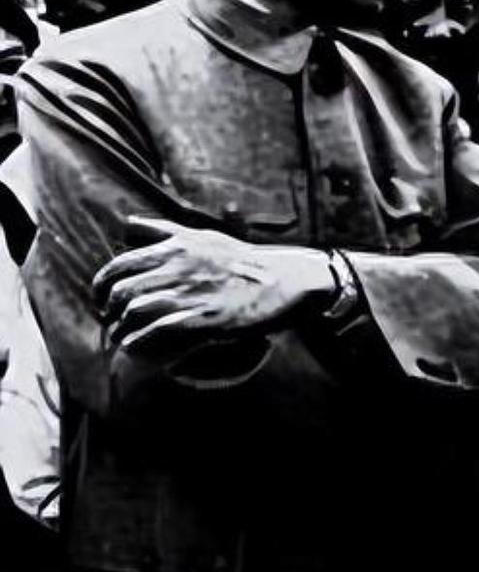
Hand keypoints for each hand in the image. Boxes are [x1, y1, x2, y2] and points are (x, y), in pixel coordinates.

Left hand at [93, 217, 336, 356]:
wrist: (284, 281)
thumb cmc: (244, 260)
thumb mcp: (203, 236)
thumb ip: (164, 231)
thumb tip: (129, 224)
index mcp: (174, 248)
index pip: (119, 265)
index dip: (101, 286)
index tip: (103, 300)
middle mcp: (177, 268)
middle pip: (122, 292)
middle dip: (110, 312)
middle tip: (113, 322)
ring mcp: (190, 294)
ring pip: (135, 312)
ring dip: (122, 330)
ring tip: (123, 338)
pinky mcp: (205, 318)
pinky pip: (158, 332)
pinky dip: (141, 342)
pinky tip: (137, 348)